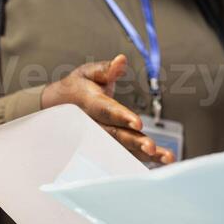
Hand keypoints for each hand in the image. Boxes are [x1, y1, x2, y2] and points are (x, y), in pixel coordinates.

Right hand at [40, 54, 172, 163]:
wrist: (57, 108)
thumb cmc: (77, 88)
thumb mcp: (87, 73)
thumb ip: (106, 70)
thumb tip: (121, 60)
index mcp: (89, 104)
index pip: (106, 111)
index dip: (121, 117)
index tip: (138, 123)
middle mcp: (94, 125)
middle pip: (115, 136)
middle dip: (134, 142)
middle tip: (152, 147)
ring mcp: (99, 139)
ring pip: (121, 150)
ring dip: (144, 155)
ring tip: (165, 158)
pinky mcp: (106, 147)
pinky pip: (123, 156)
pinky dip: (142, 161)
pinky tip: (160, 162)